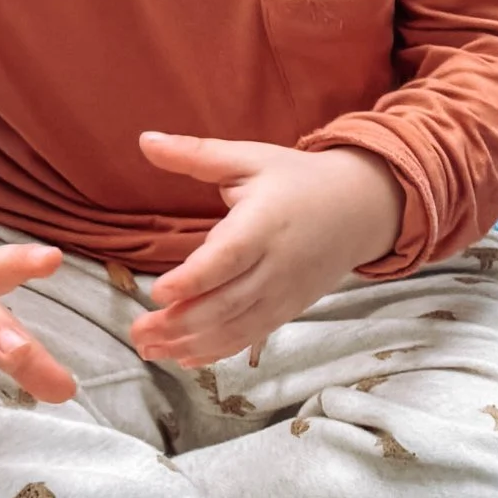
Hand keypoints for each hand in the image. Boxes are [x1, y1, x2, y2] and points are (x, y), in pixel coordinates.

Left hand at [129, 134, 402, 366]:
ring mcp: (283, 293)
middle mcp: (276, 266)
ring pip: (235, 327)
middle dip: (180, 323)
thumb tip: (144, 140)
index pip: (227, 259)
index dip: (193, 280)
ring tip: (149, 350)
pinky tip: (185, 357)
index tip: (157, 294)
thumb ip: (195, 154)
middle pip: (227, 303)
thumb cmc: (297, 180)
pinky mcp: (287, 310)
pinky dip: (217, 350)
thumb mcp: (249, 158)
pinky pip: (249, 336)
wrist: (359, 210)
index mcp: (264, 224)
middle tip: (138, 333)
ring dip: (191, 343)